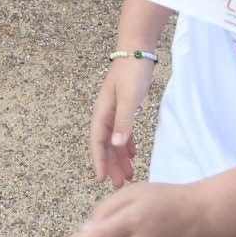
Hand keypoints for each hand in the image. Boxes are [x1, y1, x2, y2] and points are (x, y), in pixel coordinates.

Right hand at [89, 58, 150, 186]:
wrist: (137, 51)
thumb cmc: (132, 73)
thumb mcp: (129, 98)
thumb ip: (123, 122)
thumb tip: (116, 145)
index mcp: (103, 112)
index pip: (98, 142)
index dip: (100, 161)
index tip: (102, 180)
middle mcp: (106, 114)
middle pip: (106, 145)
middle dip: (112, 165)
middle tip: (120, 185)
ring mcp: (115, 111)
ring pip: (116, 140)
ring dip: (121, 157)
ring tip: (129, 175)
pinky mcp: (125, 107)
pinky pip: (123, 131)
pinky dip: (127, 144)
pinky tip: (133, 155)